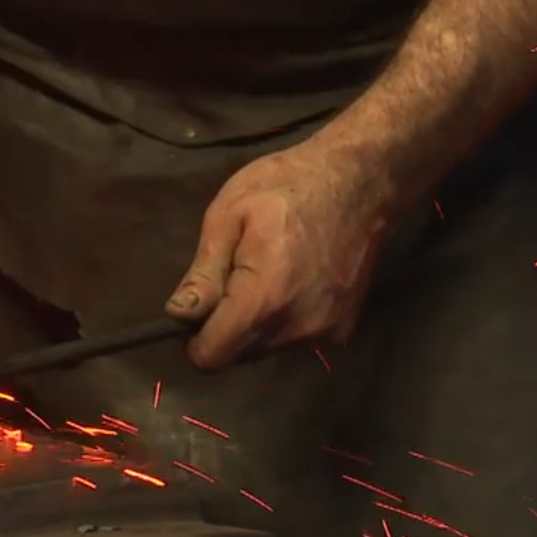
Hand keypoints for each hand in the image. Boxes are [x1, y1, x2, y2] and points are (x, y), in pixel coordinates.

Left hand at [165, 138, 396, 370]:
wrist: (358, 180)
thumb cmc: (286, 186)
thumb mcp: (228, 216)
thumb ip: (203, 274)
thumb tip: (177, 316)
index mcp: (265, 299)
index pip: (213, 357)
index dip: (193, 339)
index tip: (195, 311)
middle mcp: (297, 327)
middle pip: (237, 355)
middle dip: (223, 327)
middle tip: (233, 278)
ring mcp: (325, 331)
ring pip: (263, 349)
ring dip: (253, 324)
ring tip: (265, 274)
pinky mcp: (341, 330)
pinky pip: (292, 340)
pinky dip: (281, 321)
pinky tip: (292, 282)